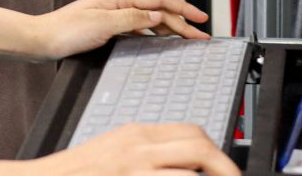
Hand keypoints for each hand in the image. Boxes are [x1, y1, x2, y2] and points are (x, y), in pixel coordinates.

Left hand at [32, 0, 209, 59]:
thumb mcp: (102, 25)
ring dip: (170, 26)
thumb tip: (158, 14)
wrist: (41, 40)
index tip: (200, 18)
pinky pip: (139, 27)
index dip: (183, 8)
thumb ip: (133, 18)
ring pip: (150, 18)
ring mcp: (114, 14)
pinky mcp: (109, 26)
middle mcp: (118, 3)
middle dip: (182, 20)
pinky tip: (159, 39)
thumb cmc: (64, 31)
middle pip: (158, 9)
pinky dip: (154, 32)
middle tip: (200, 34)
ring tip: (186, 36)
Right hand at [38, 123, 238, 174]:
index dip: (215, 148)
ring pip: (191, 170)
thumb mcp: (113, 151)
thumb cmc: (77, 172)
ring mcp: (135, 167)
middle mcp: (139, 146)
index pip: (191, 130)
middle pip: (200, 145)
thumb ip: (144, 152)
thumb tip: (177, 161)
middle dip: (225, 166)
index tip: (224, 165)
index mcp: (137, 133)